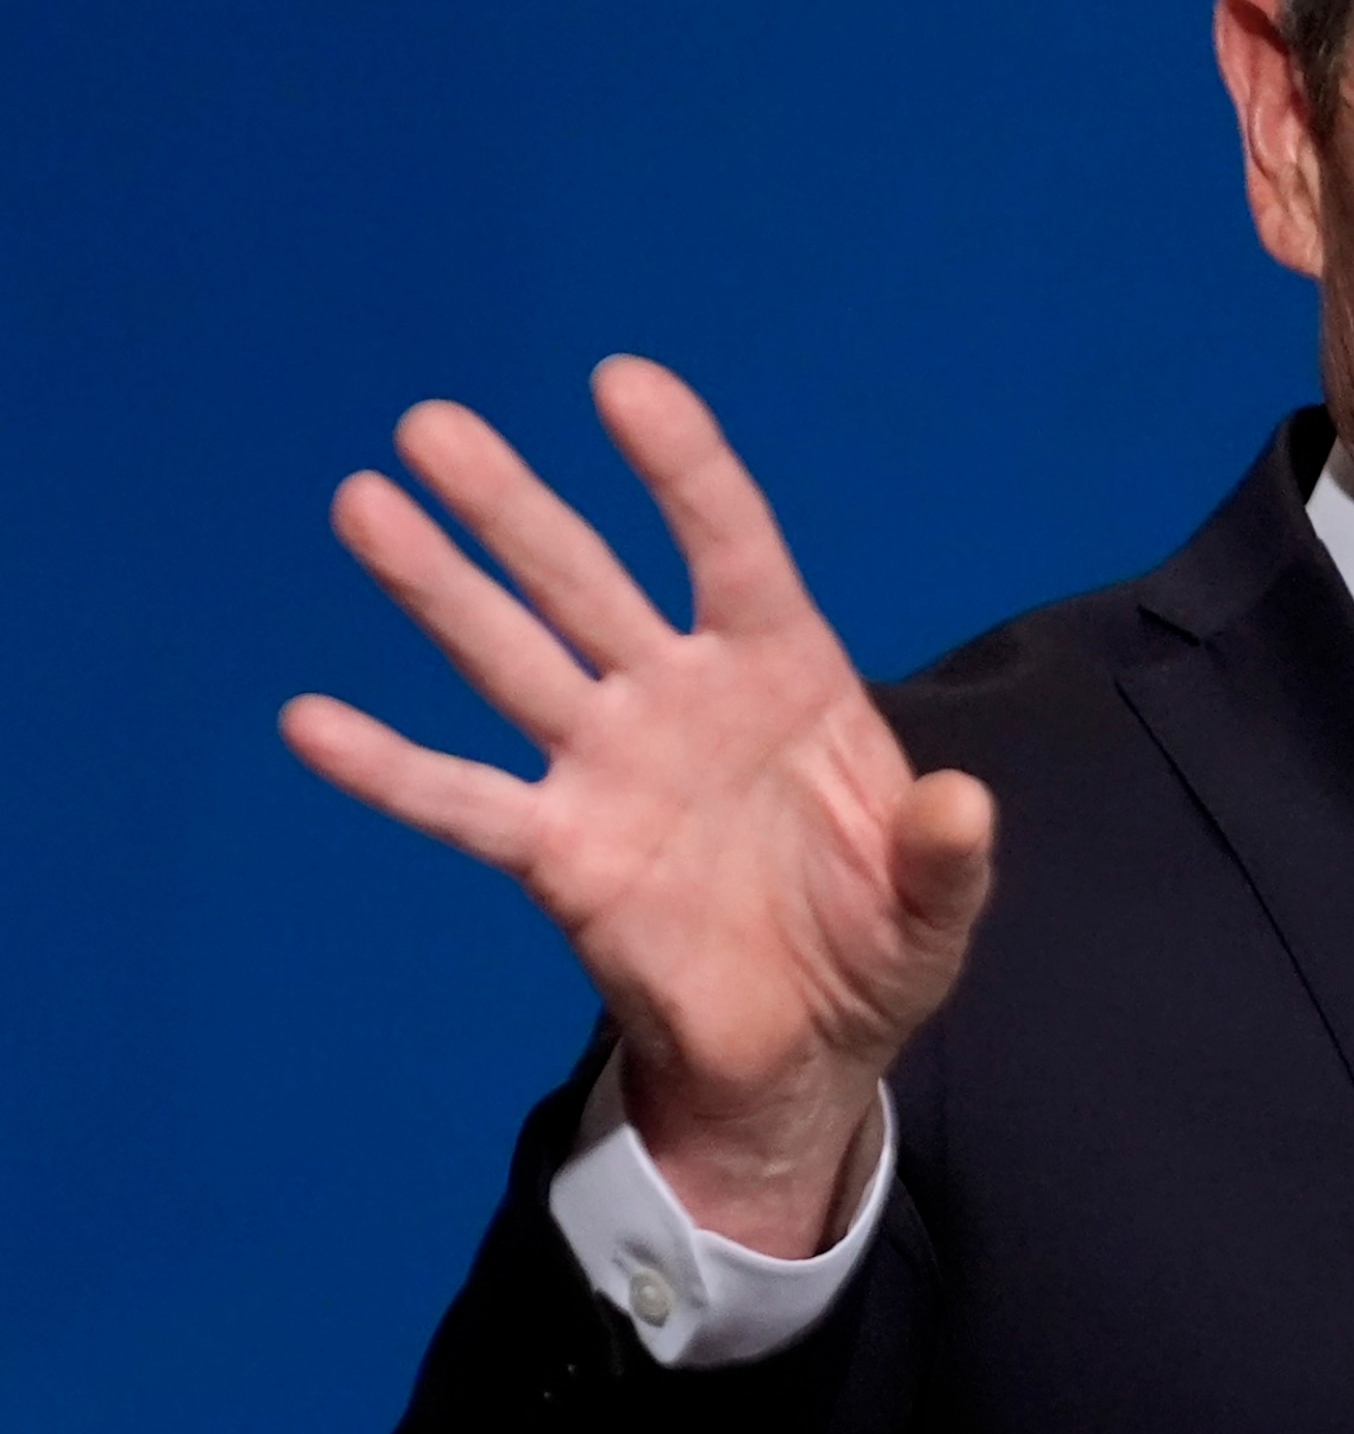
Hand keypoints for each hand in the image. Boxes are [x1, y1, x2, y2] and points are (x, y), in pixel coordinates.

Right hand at [282, 356, 992, 1256]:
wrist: (807, 1050)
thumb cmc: (877, 943)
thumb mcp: (936, 907)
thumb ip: (945, 855)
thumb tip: (960, 806)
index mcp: (786, 673)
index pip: (728, 545)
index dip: (681, 466)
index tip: (620, 384)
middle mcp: (682, 698)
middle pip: (586, 581)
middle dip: (513, 507)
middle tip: (432, 425)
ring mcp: (611, 768)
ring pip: (510, 660)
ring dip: (437, 588)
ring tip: (365, 505)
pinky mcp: (561, 855)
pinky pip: (465, 803)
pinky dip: (389, 769)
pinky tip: (312, 722)